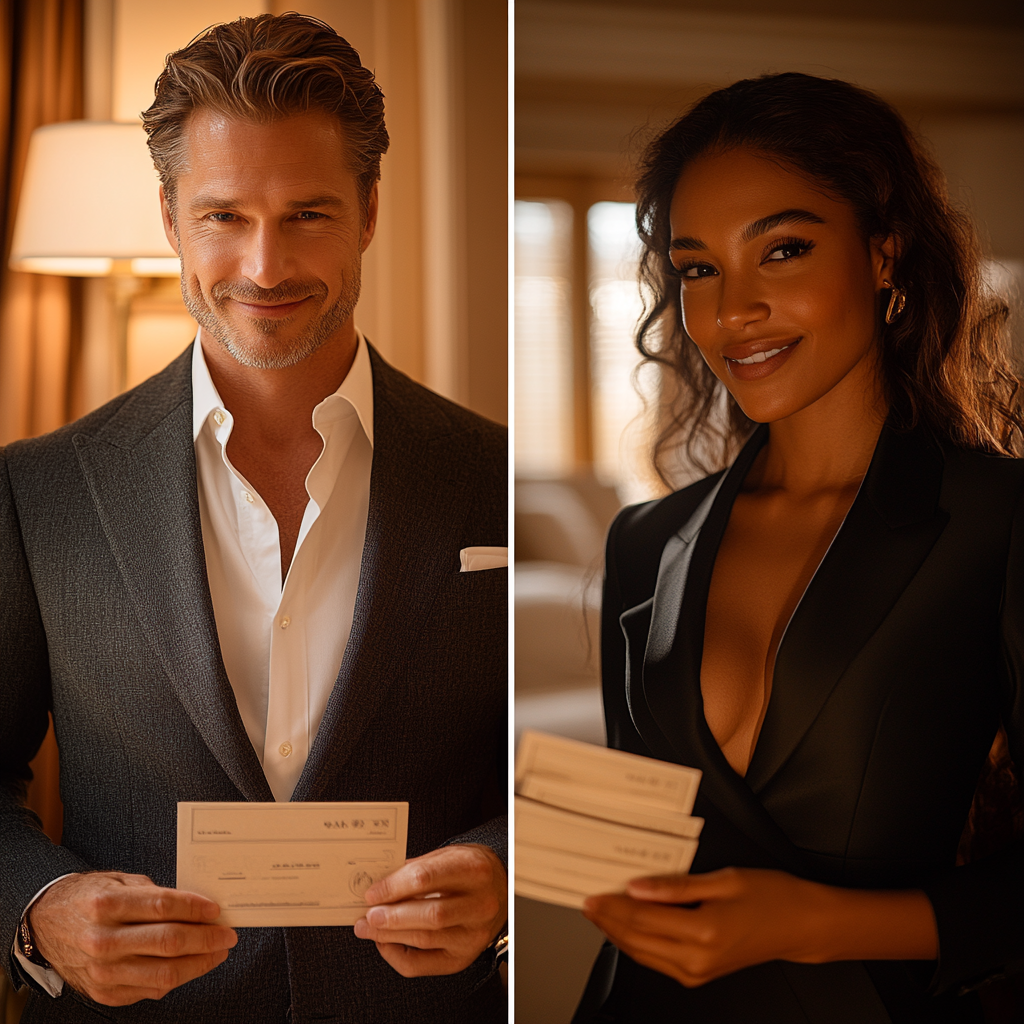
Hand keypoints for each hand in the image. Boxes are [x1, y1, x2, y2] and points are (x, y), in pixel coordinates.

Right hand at [28, 872, 237, 1005]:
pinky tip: (190, 965)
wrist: (45, 926)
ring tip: (217, 951)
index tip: (217, 910)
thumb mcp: (119, 882)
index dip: (195, 908)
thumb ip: (155, 894)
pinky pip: (151, 990)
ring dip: (199, 963)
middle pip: (168, 942)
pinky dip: (176, 978)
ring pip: (164, 974)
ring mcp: (102, 972)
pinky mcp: (104, 992)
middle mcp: (102, 940)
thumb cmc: (89, 898)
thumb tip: (198, 906)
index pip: (163, 907)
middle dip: (206, 938)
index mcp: (106, 905)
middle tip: (227, 934)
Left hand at [353, 844, 506, 976]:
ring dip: (389, 936)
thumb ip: (415, 869)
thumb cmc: (467, 870)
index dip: (394, 887)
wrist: (499, 888)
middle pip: (430, 915)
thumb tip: (378, 886)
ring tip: (368, 928)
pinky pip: (424, 965)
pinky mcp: (464, 957)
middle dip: (392, 917)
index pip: (426, 879)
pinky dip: (397, 956)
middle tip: (368, 916)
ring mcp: (474, 934)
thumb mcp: (446, 857)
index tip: (371, 893)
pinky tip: (385, 943)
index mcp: (474, 869)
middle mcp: (480, 904)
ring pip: (425, 940)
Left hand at [582, 867, 937, 987]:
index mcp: (702, 931)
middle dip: (608, 920)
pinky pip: (658, 961)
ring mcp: (698, 971)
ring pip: (644, 954)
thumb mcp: (722, 880)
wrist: (801, 926)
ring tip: (599, 912)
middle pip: (637, 940)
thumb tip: (637, 886)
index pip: (642, 919)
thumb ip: (676, 886)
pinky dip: (638, 944)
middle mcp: (697, 958)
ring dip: (618, 934)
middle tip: (586, 901)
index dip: (612, 907)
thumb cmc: (770, 896)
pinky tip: (627, 928)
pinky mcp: (700, 974)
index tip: (591, 893)